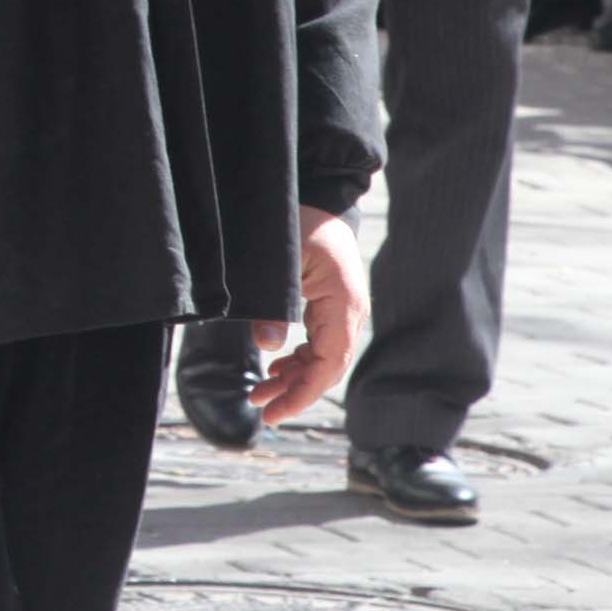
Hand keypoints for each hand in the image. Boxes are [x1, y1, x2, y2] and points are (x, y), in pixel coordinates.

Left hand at [253, 208, 366, 422]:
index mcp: (344, 304)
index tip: (274, 413)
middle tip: (261, 409)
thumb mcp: (281, 263)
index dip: (303, 393)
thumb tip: (268, 348)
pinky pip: (321, 344)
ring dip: (294, 379)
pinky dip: (299, 361)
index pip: (329, 363)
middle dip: (294, 392)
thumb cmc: (298, 224)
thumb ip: (274, 305)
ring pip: (323, 359)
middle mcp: (351, 312)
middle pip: (328, 368)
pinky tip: (276, 369)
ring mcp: (345, 311)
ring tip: (260, 392)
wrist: (319, 197)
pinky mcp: (333, 307)